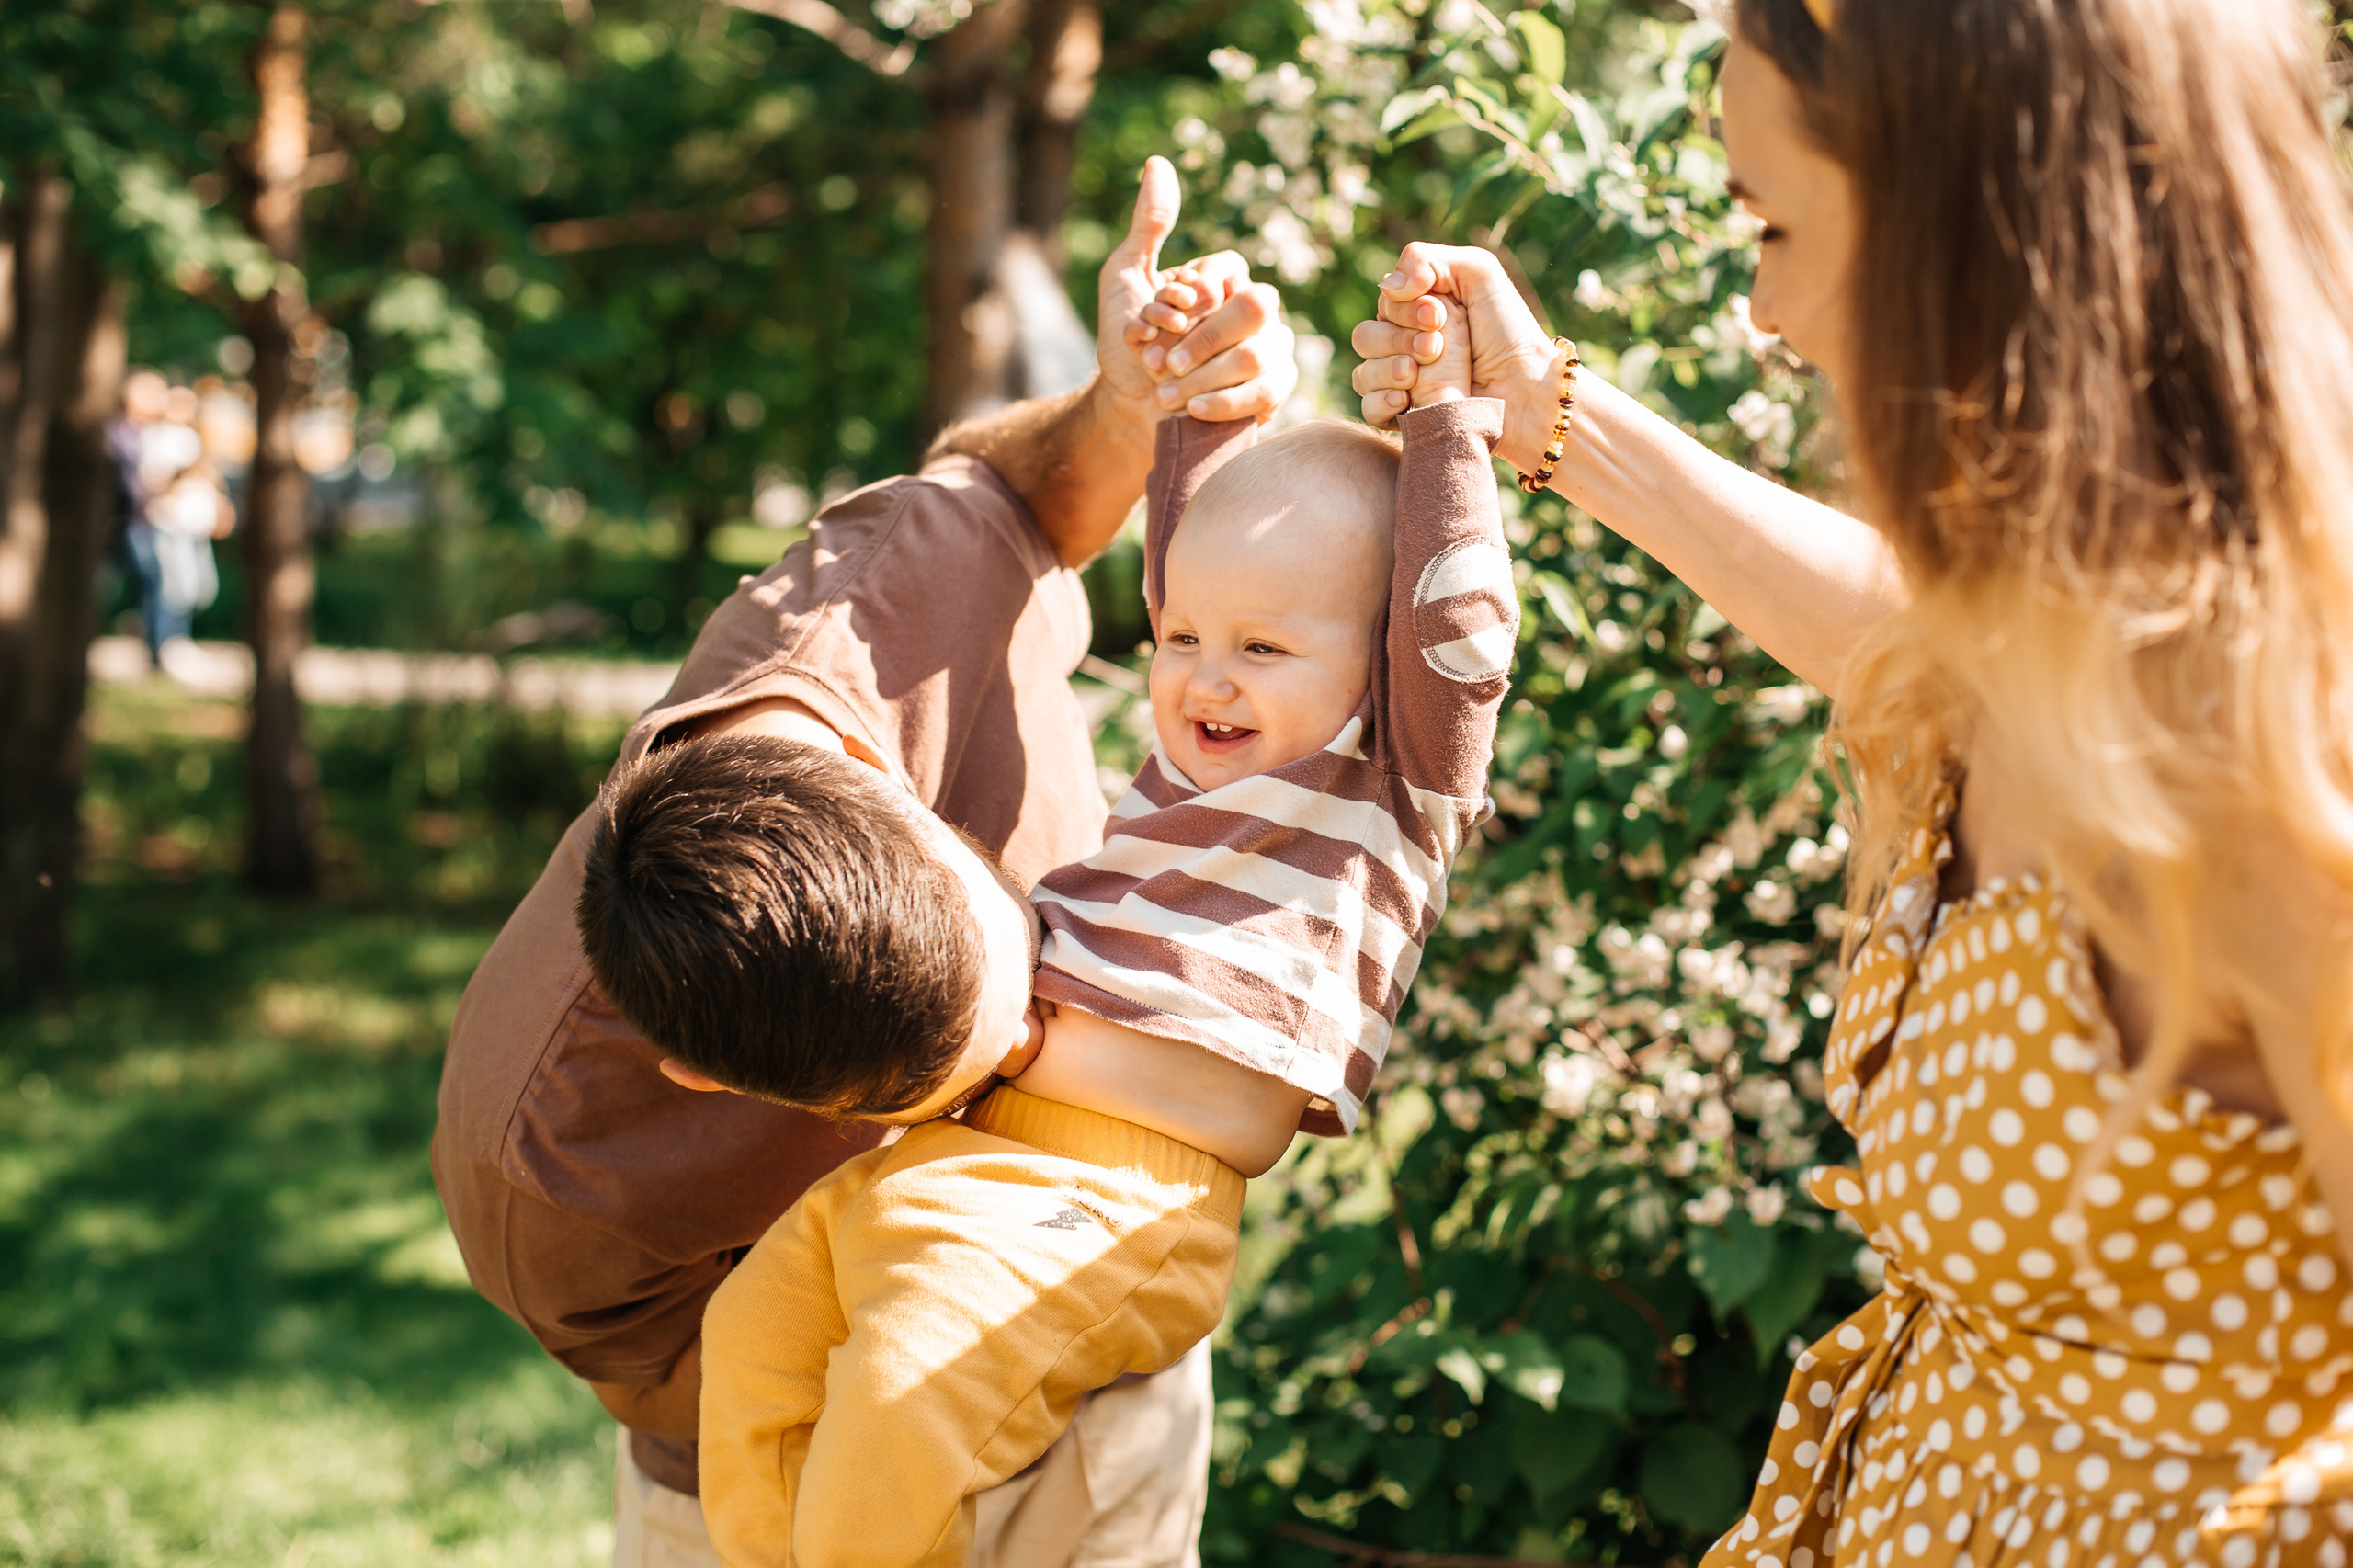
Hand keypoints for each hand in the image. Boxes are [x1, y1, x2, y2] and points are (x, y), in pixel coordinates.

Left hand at [1097, 157, 1296, 423]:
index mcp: (1224, 277)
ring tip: (1165, 392)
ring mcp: (1271, 348)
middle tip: (1162, 363)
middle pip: (1255, 307)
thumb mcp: (1124, 276)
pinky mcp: (1274, 390)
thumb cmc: (1127, 339)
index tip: (1155, 319)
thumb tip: (1157, 161)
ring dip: (1205, 375)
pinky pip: (1269, 391)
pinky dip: (1227, 402)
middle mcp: (1254, 308)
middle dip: (1203, 338)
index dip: (1191, 296)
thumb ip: (1148, 225)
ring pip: (1261, 352)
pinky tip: (1193, 409)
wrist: (1129, 403)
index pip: (1228, 269)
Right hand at [1350, 243, 1560, 468]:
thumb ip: (1426, 259)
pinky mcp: (1407, 418)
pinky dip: (1380, 402)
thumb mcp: (1477, 273)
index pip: (1384, 304)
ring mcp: (1405, 385)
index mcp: (1419, 311)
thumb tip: (1386, 285)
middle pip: (1366, 337)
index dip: (1405, 309)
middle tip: (1435, 348)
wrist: (1526, 388)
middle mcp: (1407, 345)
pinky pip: (1369, 410)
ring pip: (1363, 374)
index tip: (1440, 316)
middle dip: (1398, 339)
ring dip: (1389, 370)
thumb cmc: (1508, 330)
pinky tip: (1404, 399)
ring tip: (1417, 374)